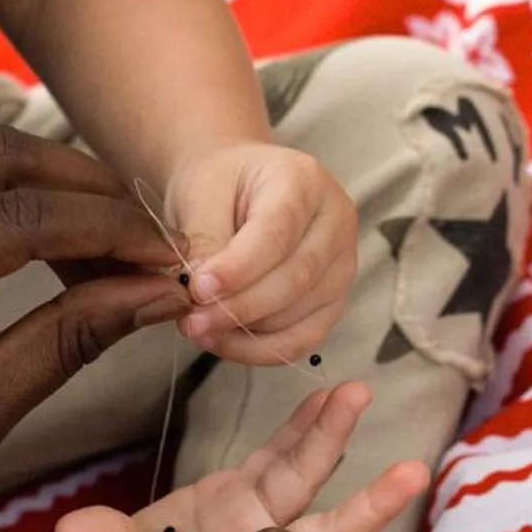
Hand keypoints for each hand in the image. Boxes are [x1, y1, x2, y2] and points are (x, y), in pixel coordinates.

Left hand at [0, 128, 188, 531]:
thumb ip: (67, 342)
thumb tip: (159, 294)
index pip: (16, 218)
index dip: (107, 229)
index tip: (171, 257)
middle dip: (85, 190)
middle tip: (151, 238)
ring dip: (52, 192)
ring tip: (115, 249)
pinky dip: (11, 208)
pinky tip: (61, 252)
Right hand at [53, 382, 425, 531]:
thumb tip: (74, 529)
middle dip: (369, 507)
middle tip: (415, 475)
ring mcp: (256, 526)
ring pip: (305, 485)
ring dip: (332, 440)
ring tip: (359, 392)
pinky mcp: (243, 495)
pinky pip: (279, 458)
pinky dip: (301, 429)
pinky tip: (327, 396)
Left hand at [163, 142, 358, 362]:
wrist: (233, 187)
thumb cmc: (219, 184)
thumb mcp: (201, 195)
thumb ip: (205, 241)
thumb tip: (204, 295)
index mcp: (304, 181)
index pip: (277, 234)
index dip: (237, 269)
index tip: (197, 290)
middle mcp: (336, 223)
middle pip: (295, 280)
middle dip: (238, 308)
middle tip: (191, 321)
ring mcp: (341, 264)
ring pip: (299, 315)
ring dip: (245, 333)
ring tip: (197, 328)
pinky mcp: (332, 300)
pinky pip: (303, 338)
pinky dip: (260, 350)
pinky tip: (222, 342)